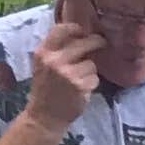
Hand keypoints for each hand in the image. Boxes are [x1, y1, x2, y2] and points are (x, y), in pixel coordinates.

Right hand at [20, 2, 103, 142]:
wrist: (44, 116)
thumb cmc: (46, 89)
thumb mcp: (43, 65)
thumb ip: (56, 50)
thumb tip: (79, 33)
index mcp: (42, 52)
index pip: (60, 29)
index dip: (75, 28)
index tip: (83, 31)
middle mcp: (54, 60)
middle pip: (83, 43)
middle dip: (96, 42)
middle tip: (101, 42)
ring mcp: (67, 73)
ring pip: (91, 63)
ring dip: (89, 71)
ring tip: (78, 80)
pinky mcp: (80, 85)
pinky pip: (94, 78)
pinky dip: (91, 83)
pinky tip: (81, 90)